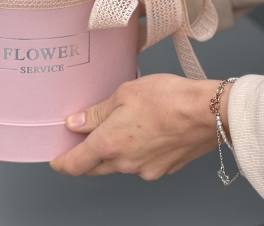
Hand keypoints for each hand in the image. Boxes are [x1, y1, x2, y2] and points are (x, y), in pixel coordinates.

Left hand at [50, 74, 229, 179]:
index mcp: (110, 144)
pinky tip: (143, 131)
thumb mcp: (124, 94)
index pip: (76, 164)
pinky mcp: (165, 168)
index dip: (62, 163)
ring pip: (120, 165)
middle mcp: (126, 163)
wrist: (208, 112)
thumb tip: (75, 123)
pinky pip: (141, 163)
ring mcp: (146, 169)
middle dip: (86, 156)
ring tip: (119, 127)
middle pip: (96, 167)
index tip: (56, 160)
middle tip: (82, 139)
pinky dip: (135, 151)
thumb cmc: (167, 98)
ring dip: (113, 152)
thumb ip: (97, 112)